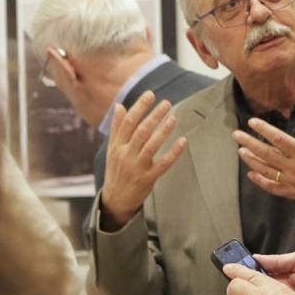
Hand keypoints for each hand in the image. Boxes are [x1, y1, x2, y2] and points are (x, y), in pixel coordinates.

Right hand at [100, 93, 186, 226]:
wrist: (115, 199)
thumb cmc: (116, 169)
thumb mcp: (112, 148)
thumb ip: (116, 127)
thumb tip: (119, 105)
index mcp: (117, 145)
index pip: (128, 122)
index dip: (139, 107)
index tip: (150, 94)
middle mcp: (125, 155)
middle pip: (140, 131)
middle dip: (154, 116)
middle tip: (166, 103)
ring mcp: (136, 167)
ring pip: (151, 146)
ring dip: (163, 131)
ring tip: (173, 118)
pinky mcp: (148, 178)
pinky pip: (163, 164)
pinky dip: (173, 152)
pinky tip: (182, 141)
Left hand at [232, 110, 294, 217]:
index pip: (280, 139)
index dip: (264, 130)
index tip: (252, 122)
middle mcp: (294, 168)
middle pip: (267, 154)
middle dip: (250, 143)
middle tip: (236, 135)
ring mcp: (290, 181)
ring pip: (265, 170)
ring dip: (251, 160)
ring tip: (240, 151)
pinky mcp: (290, 192)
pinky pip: (271, 187)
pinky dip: (259, 180)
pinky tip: (251, 174)